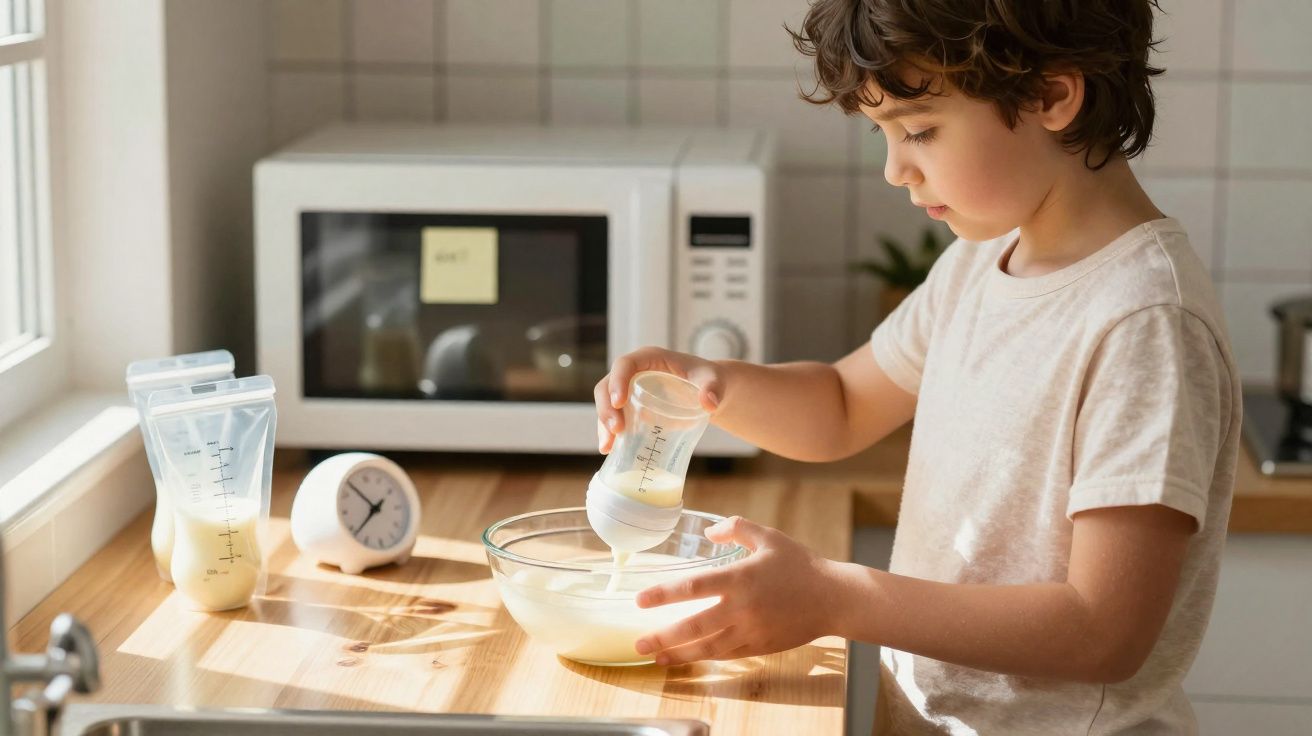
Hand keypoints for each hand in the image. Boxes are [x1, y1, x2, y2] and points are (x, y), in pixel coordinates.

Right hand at [593, 346, 724, 452]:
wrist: (710, 392)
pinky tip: (609, 449)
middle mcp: (635, 371)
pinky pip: (613, 416)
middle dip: (606, 408)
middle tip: (616, 430)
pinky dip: (608, 432)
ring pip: (606, 403)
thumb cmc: (710, 380)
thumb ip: (713, 388)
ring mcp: (629, 388)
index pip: (625, 364)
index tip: (619, 402)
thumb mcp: (713, 381)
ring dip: (603, 424)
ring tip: (608, 447)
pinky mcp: (631, 406)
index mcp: (650, 358)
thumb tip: (709, 404)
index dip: (617, 381)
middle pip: (608, 385)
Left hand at [633, 516, 838, 664]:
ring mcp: (751, 631)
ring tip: (657, 657)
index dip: (663, 594)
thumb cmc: (800, 564)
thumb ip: (736, 527)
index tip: (640, 600)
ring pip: (708, 648)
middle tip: (639, 643)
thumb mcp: (768, 536)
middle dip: (663, 637)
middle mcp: (742, 608)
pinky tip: (690, 657)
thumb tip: (708, 530)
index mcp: (740, 578)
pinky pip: (727, 655)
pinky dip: (706, 657)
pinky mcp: (760, 646)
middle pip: (694, 626)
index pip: (692, 587)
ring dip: (680, 654)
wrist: (834, 598)